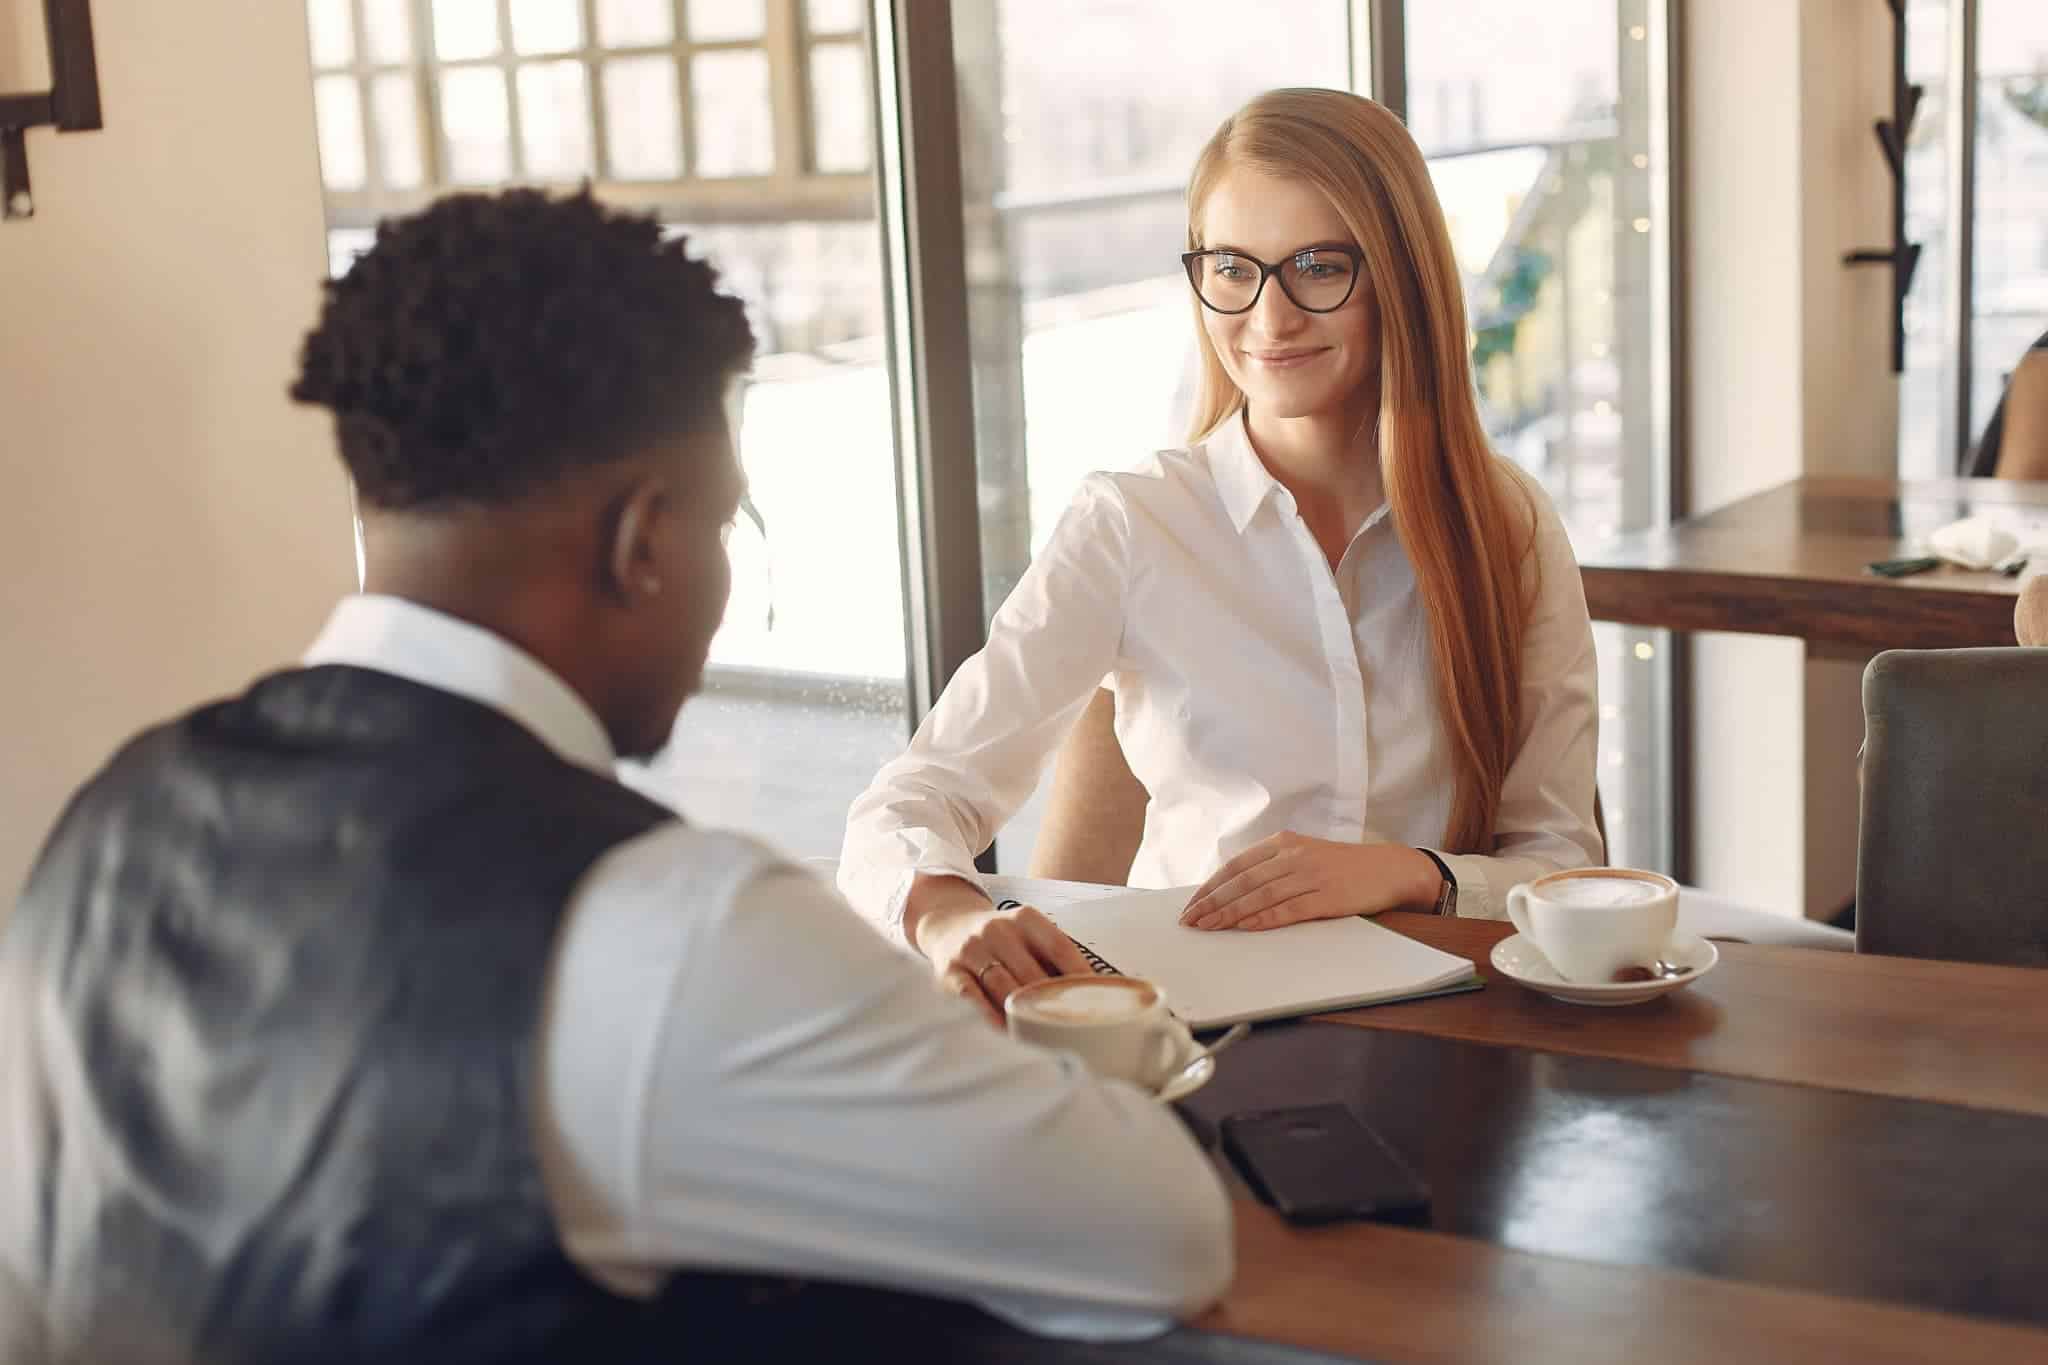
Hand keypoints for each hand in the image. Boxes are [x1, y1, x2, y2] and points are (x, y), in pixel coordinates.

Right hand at [912, 893, 1095, 1026]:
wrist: (948, 925)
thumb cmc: (1000, 939)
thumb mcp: (1027, 933)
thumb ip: (1055, 958)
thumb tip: (1096, 992)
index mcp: (1026, 919)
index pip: (1059, 947)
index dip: (1079, 976)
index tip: (1097, 1000)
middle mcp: (998, 929)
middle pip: (1032, 973)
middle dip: (1052, 1003)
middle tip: (1073, 1029)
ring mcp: (971, 950)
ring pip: (1003, 987)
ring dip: (1023, 1015)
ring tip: (1043, 1039)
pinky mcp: (949, 971)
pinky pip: (971, 997)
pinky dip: (989, 1015)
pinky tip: (1004, 1031)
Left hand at [1178, 833, 1441, 931]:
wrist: (1389, 869)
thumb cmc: (1342, 867)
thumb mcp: (1303, 856)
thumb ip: (1272, 868)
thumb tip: (1232, 892)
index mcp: (1284, 843)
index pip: (1236, 866)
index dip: (1210, 886)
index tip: (1191, 904)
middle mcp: (1294, 856)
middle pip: (1243, 881)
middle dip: (1212, 903)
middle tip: (1191, 921)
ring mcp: (1310, 876)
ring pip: (1260, 896)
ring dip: (1230, 914)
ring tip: (1209, 928)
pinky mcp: (1327, 897)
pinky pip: (1288, 910)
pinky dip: (1263, 919)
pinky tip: (1245, 928)